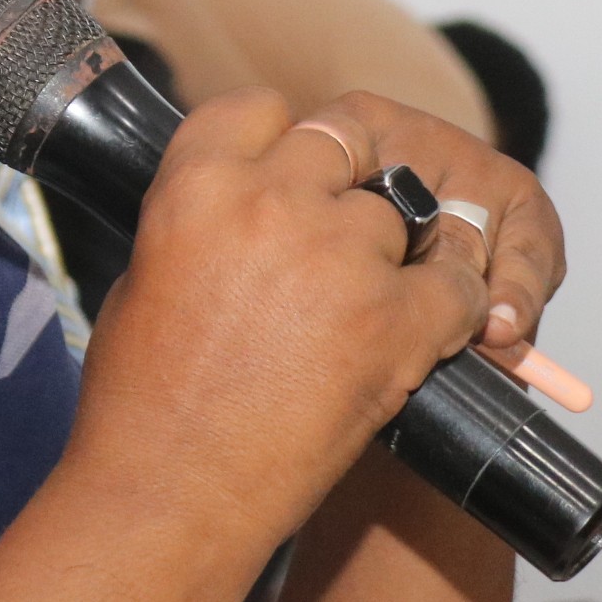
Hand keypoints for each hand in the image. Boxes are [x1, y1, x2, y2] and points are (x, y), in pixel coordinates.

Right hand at [73, 87, 523, 544]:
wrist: (172, 493)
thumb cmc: (144, 401)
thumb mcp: (145, 276)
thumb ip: (200, 220)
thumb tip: (239, 205)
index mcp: (195, 183)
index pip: (263, 108)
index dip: (285, 139)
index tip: (294, 171)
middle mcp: (270, 201)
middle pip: (342, 147)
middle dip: (347, 185)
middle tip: (342, 238)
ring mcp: (340, 256)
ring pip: (403, 214)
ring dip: (397, 250)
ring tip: (379, 300)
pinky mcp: (397, 320)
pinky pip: (457, 285)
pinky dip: (455, 306)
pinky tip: (434, 329)